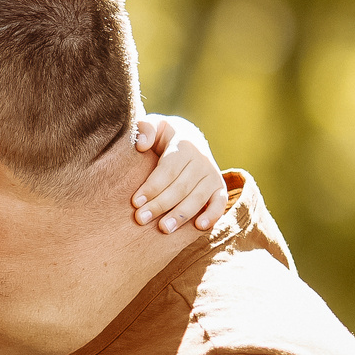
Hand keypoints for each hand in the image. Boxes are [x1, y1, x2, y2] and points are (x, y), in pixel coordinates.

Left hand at [132, 115, 229, 232]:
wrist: (188, 137)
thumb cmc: (163, 136)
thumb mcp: (154, 126)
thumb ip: (145, 129)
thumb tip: (141, 145)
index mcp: (184, 144)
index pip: (168, 169)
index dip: (152, 187)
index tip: (135, 202)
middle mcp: (201, 159)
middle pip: (181, 187)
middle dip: (160, 205)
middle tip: (141, 219)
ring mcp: (212, 174)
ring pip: (198, 197)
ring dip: (181, 214)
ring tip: (163, 229)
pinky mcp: (219, 187)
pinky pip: (220, 203)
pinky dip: (212, 215)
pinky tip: (199, 227)